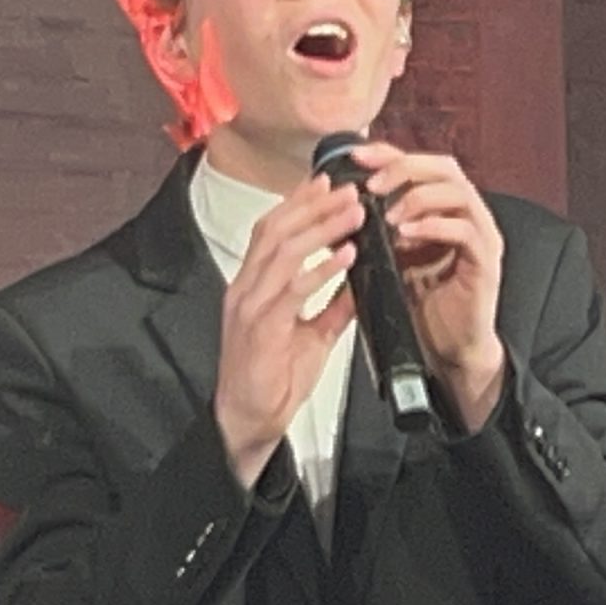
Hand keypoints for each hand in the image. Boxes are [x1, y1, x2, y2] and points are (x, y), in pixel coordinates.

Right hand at [213, 174, 363, 486]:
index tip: (328, 184)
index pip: (272, 230)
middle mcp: (246, 288)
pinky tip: (346, 256)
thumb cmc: (273, 380)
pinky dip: (321, 269)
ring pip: (284, 251)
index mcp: (252, 285)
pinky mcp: (261, 327)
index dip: (298, 203)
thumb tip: (359, 282)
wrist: (250, 420)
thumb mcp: (312, 335)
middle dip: (313, 205)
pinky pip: (293, 290)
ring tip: (354, 213)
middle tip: (349, 190)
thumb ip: (332, 307)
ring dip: (322, 228)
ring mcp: (250, 305)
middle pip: (276, 230)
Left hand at [351, 141, 505, 427]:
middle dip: (404, 168)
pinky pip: (466, 230)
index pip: (419, 164)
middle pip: (444, 167)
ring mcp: (481, 236)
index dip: (388, 155)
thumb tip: (333, 211)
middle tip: (372, 183)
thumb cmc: (420, 304)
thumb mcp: (388, 259)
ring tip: (387, 214)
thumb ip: (372, 232)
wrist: (446, 348)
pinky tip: (406, 235)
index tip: (355, 157)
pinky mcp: (487, 262)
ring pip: (459, 192)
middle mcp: (466, 215)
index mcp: (442, 209)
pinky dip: (434, 227)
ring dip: (418, 197)